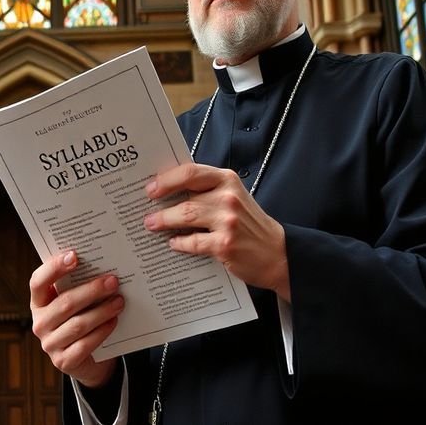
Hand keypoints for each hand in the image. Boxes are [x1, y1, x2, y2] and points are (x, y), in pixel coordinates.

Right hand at [28, 251, 121, 387]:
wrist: (84, 359)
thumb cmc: (79, 319)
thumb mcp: (74, 302)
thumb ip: (78, 286)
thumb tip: (101, 266)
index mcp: (38, 303)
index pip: (38, 282)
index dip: (54, 268)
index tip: (74, 255)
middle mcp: (39, 323)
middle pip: (65, 303)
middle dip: (91, 290)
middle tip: (113, 281)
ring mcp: (50, 344)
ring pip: (78, 324)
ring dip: (102, 311)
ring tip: (119, 301)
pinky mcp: (63, 361)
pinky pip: (85, 344)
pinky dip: (102, 331)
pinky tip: (114, 321)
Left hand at [145, 163, 290, 300]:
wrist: (278, 253)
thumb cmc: (250, 224)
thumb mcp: (233, 197)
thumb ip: (206, 190)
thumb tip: (167, 190)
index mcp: (227, 180)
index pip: (190, 172)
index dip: (167, 179)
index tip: (151, 187)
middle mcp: (228, 197)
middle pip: (185, 197)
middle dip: (161, 205)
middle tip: (147, 213)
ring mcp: (228, 221)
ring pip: (186, 217)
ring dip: (164, 222)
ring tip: (152, 225)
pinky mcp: (225, 245)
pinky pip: (192, 242)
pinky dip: (179, 243)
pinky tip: (174, 243)